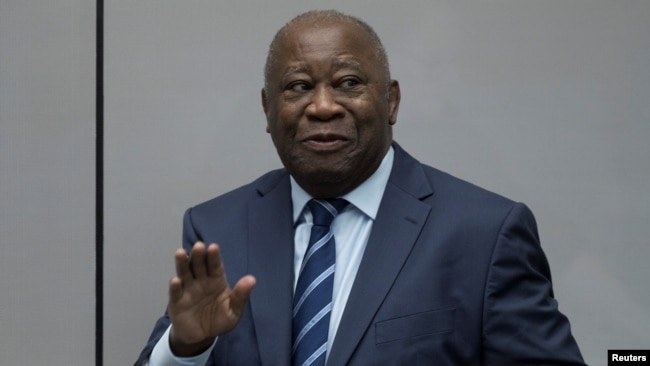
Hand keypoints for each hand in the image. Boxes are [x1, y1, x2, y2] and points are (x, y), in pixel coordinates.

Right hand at [167, 241, 255, 356]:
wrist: (202, 336)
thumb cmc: (219, 319)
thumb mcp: (234, 310)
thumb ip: (241, 295)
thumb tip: (252, 279)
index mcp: (216, 279)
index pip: (215, 265)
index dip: (214, 256)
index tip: (213, 247)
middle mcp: (201, 280)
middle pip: (199, 265)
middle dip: (198, 255)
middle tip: (199, 246)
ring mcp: (188, 289)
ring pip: (185, 273)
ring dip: (182, 263)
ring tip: (180, 253)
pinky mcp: (177, 301)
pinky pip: (176, 292)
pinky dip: (175, 286)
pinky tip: (176, 281)